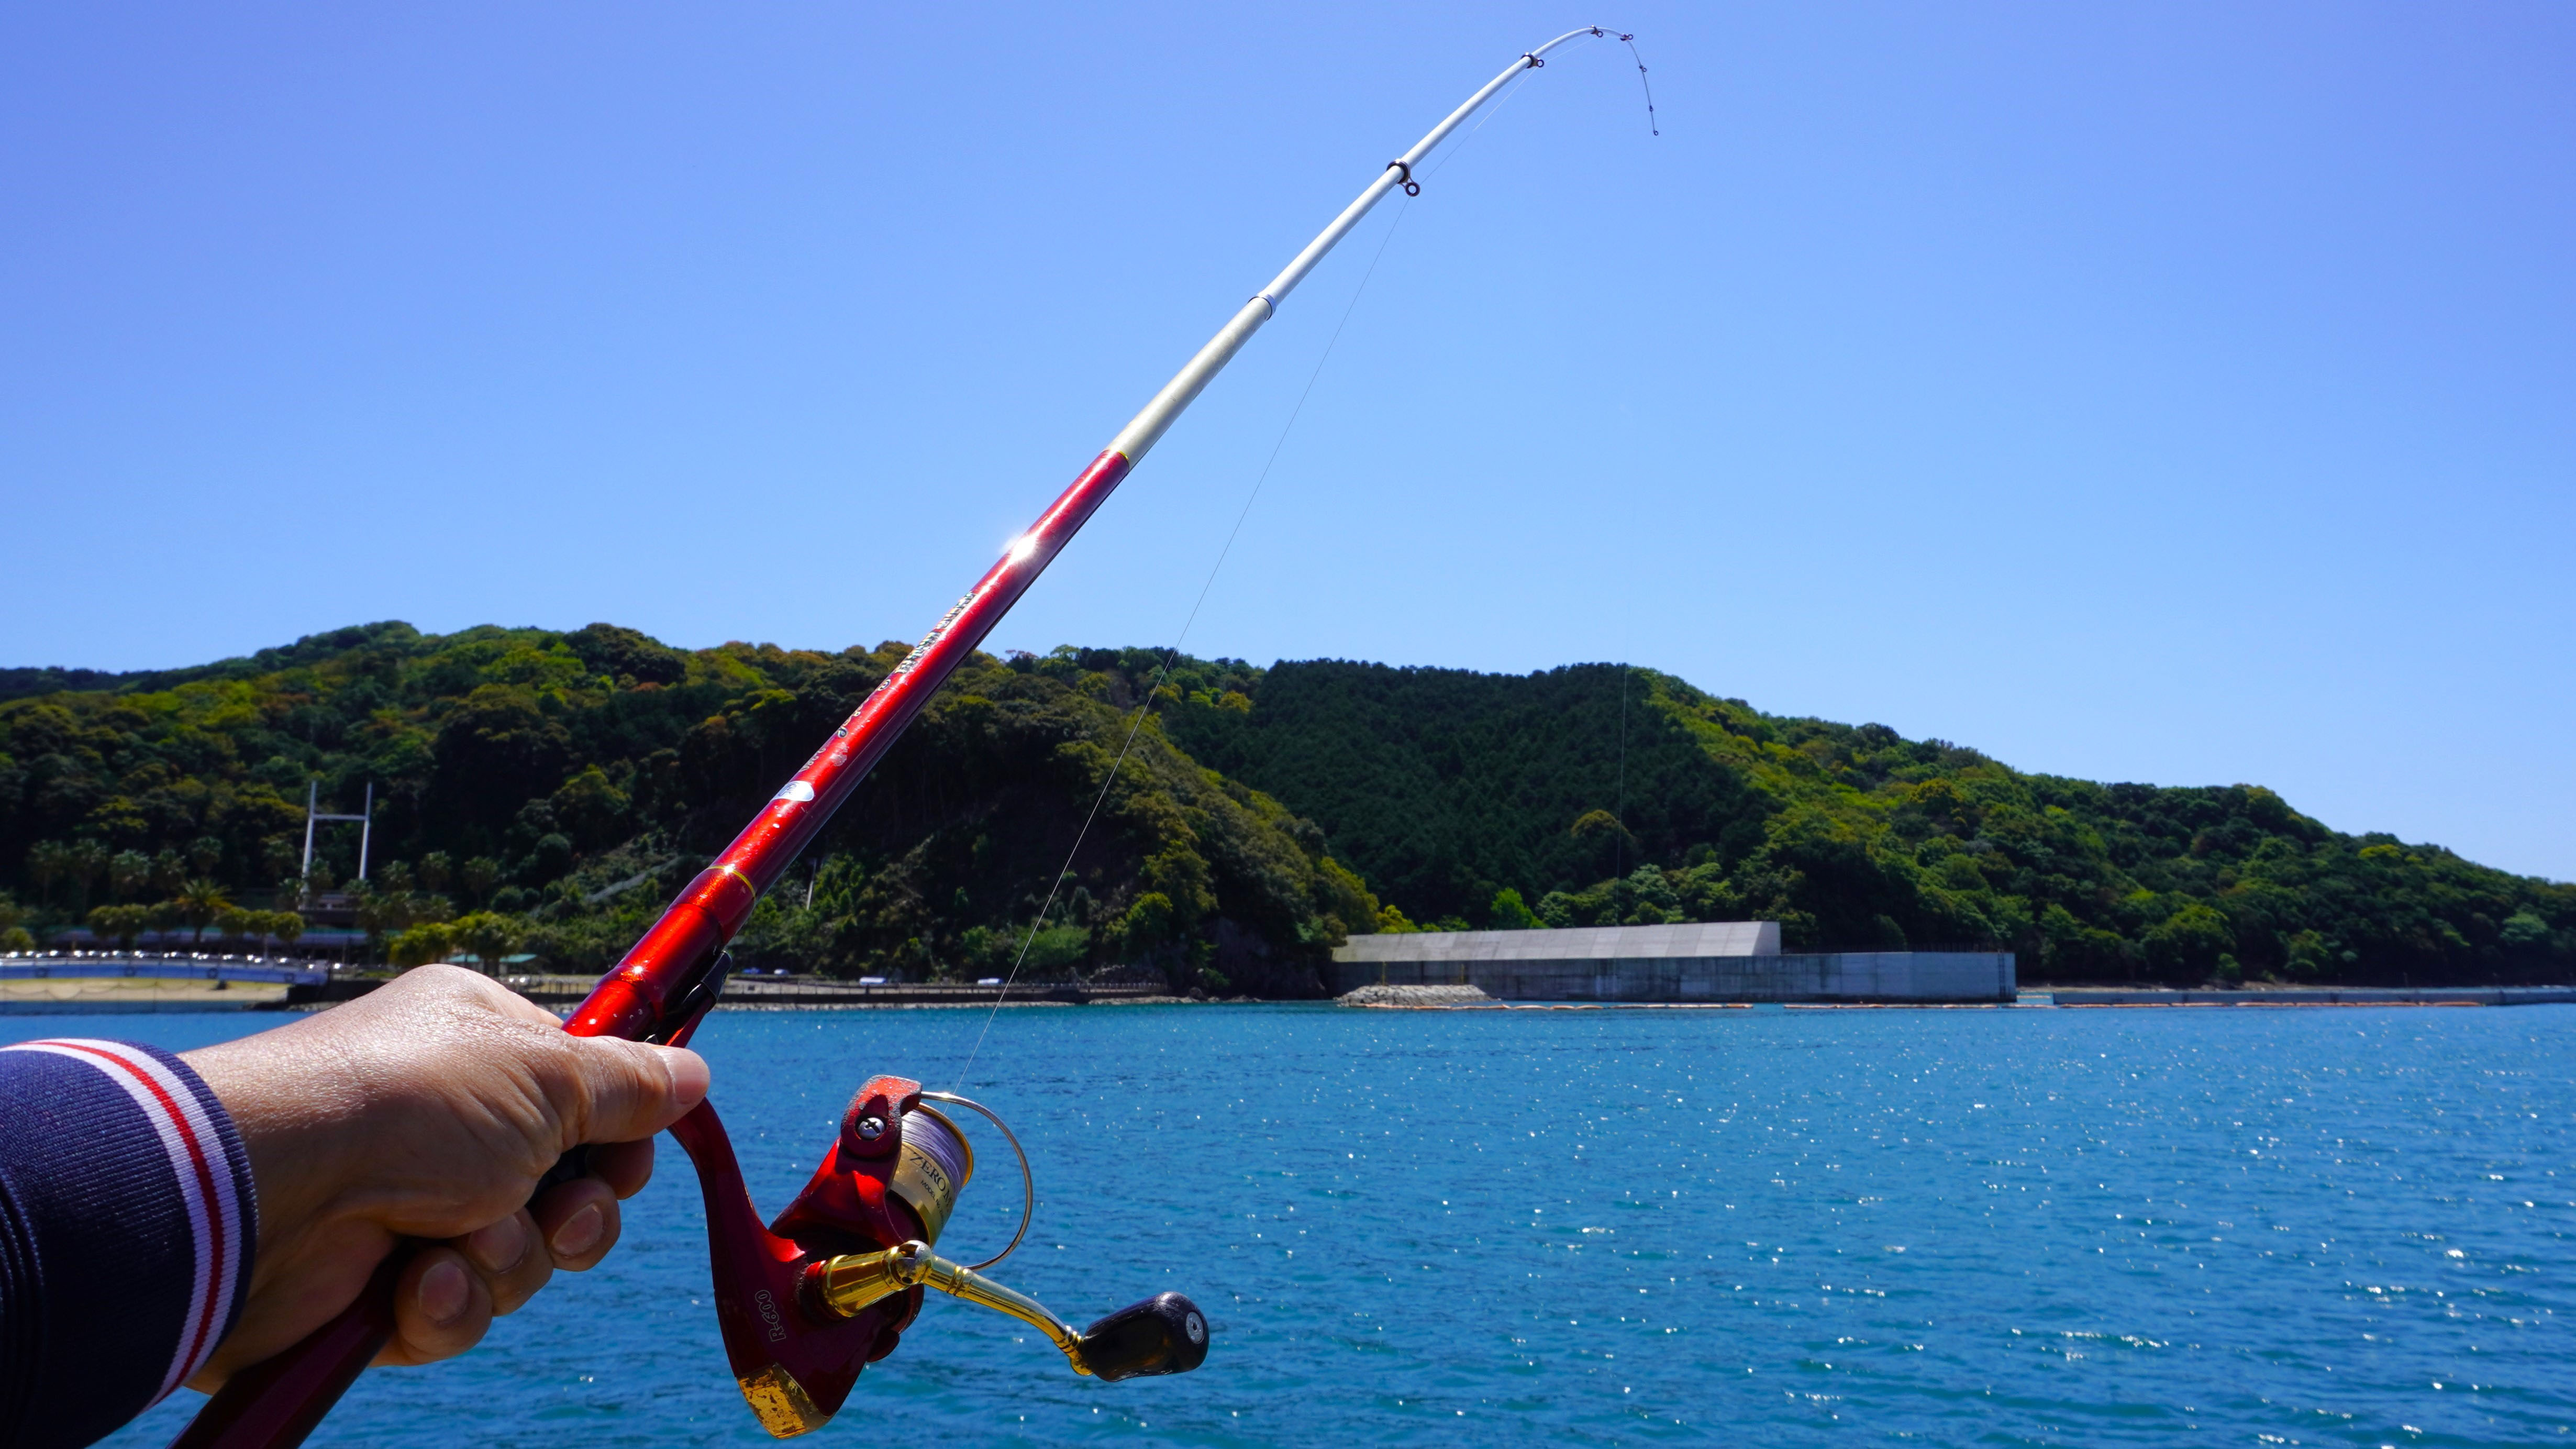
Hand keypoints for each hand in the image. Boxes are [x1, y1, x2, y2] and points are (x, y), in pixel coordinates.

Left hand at [180, 964, 709, 1385]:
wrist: (270, 1193)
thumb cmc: (410, 1104)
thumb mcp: (548, 1076)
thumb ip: (631, 1084)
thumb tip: (694, 1074)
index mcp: (479, 1048)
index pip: (582, 1097)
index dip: (616, 1137)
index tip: (626, 1155)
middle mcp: (447, 1124)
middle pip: (566, 1188)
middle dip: (573, 1216)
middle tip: (558, 1212)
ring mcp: (412, 1205)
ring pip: (519, 1259)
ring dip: (507, 1259)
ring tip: (462, 1240)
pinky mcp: (379, 1288)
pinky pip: (457, 1311)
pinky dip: (447, 1303)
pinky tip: (415, 1283)